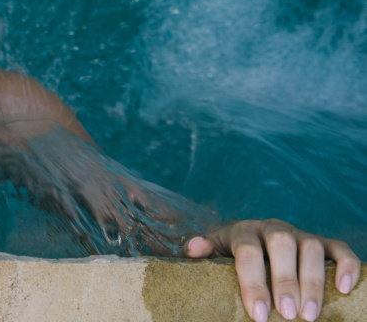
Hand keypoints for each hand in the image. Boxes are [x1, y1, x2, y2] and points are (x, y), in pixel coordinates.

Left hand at [183, 219, 359, 321]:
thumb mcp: (209, 254)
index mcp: (242, 231)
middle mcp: (271, 228)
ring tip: (310, 314)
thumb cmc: (225, 256)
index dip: (253, 282)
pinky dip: (346, 264)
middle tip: (289, 315)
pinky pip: (338, 247)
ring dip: (313, 281)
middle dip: (286, 281)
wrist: (243, 242)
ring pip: (311, 247)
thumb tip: (195, 247)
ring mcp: (298, 234)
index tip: (259, 313)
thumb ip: (200, 252)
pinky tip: (344, 288)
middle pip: (282, 244)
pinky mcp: (320, 242)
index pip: (247, 251)